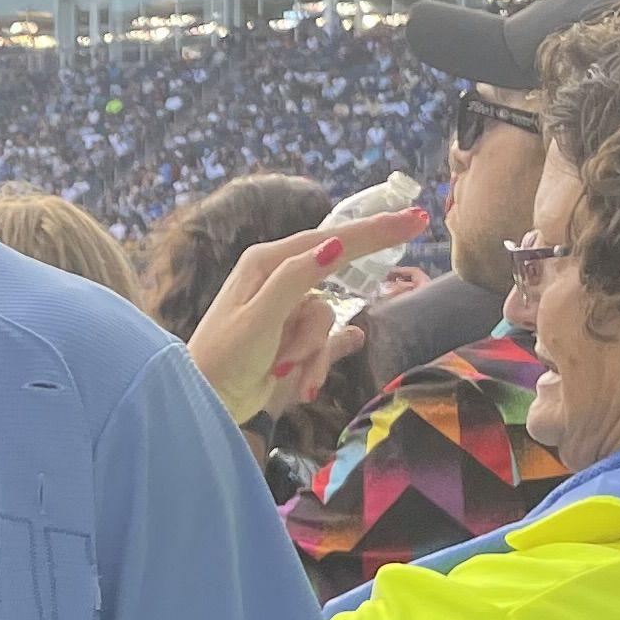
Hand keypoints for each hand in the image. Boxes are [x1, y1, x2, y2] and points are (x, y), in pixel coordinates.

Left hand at [185, 213, 429, 432]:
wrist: (206, 400)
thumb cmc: (224, 357)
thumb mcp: (260, 318)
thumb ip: (295, 280)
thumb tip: (334, 246)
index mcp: (266, 264)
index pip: (330, 239)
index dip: (374, 230)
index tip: (413, 219)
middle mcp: (278, 279)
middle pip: (334, 274)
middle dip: (358, 272)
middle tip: (414, 231)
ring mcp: (287, 309)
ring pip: (327, 319)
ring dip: (310, 350)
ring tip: (282, 369)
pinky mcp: (293, 337)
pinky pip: (324, 342)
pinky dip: (315, 362)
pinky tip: (306, 378)